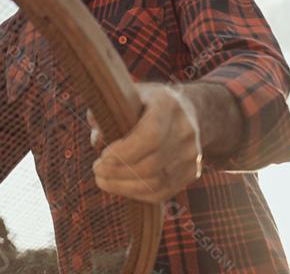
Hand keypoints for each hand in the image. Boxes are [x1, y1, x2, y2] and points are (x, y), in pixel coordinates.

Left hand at [89, 83, 202, 203]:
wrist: (188, 111)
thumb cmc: (147, 104)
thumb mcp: (128, 96)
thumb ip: (109, 112)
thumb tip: (97, 139)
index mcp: (168, 106)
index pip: (150, 136)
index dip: (124, 152)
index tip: (102, 156)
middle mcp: (185, 131)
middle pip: (151, 165)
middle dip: (117, 171)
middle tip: (97, 169)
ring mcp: (192, 155)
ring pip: (155, 184)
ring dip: (123, 186)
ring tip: (103, 180)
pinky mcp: (191, 173)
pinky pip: (162, 193)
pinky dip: (136, 194)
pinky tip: (119, 186)